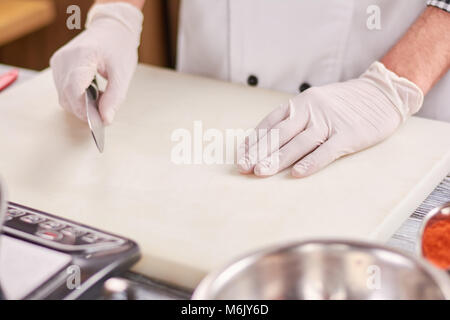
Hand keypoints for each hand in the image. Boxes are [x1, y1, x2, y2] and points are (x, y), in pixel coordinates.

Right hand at [50, 3, 142, 123]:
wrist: (112, 28)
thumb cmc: (119, 48)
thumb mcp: (122, 75)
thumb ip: (114, 98)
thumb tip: (106, 120)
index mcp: (81, 56)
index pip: (74, 89)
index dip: (84, 109)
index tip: (98, 121)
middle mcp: (64, 58)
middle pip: (66, 95)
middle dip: (84, 110)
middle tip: (103, 114)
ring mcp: (58, 61)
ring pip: (63, 95)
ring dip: (80, 104)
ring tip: (101, 98)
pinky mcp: (58, 65)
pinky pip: (63, 89)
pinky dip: (77, 96)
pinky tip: (93, 92)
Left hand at [237, 62, 423, 177]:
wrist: (381, 94)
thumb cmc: (342, 104)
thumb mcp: (314, 104)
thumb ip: (294, 121)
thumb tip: (268, 143)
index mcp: (300, 103)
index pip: (270, 123)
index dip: (254, 141)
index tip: (241, 157)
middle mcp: (311, 110)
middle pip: (280, 134)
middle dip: (260, 152)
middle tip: (244, 168)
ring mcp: (330, 121)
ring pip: (299, 142)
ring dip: (279, 159)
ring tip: (262, 173)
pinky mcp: (349, 134)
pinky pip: (327, 150)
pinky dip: (311, 162)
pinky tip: (297, 174)